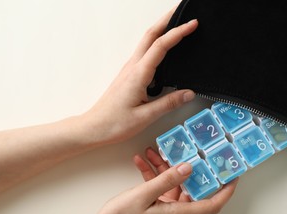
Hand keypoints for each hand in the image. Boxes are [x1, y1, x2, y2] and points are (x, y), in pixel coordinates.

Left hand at [82, 9, 197, 144]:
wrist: (94, 127)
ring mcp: (129, 69)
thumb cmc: (115, 123)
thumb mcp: (145, 116)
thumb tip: (189, 93)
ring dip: (161, 29)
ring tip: (176, 24)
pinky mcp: (128, 75)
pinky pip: (144, 52)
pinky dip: (156, 43)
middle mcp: (132, 67)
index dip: (177, 33)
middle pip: (150, 35)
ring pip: (146, 41)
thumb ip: (168, 104)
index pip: (161, 46)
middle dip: (166, 20)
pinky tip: (163, 48)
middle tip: (181, 12)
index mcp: (138, 74)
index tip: (192, 24)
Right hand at [90, 148, 238, 213]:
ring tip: (155, 152)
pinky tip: (143, 162)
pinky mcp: (154, 207)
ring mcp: (163, 210)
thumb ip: (167, 180)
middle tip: (189, 152)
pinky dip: (153, 174)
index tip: (233, 176)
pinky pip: (159, 188)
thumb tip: (188, 168)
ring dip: (165, 168)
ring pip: (172, 185)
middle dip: (188, 168)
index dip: (225, 191)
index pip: (211, 204)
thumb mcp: (144, 195)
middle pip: (190, 189)